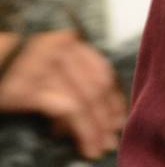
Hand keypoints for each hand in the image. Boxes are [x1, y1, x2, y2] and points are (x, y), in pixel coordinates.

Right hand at [0, 30, 125, 159]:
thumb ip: (74, 75)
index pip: (102, 70)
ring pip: (84, 101)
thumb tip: (100, 109)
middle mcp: (62, 51)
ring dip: (96, 129)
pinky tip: (85, 146)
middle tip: (113, 138)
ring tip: (100, 147)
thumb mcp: (51, 61)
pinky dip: (81, 131)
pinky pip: (67, 111)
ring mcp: (47, 68)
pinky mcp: (31, 89)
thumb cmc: (20, 67)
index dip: (114, 97)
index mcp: (70, 42)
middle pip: (96, 86)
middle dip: (107, 116)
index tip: (120, 118)